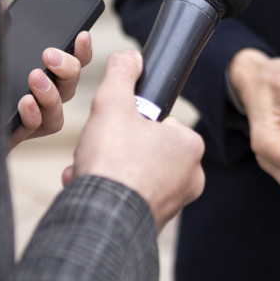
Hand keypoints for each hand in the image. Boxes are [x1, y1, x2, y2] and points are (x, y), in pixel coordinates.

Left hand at [8, 31, 93, 151]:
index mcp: (40, 74)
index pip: (72, 63)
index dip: (82, 50)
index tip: (81, 34)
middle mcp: (40, 99)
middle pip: (69, 88)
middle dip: (67, 69)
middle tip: (49, 54)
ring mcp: (29, 120)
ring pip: (56, 114)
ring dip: (51, 95)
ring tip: (35, 77)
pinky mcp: (14, 135)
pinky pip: (33, 129)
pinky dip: (33, 115)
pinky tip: (23, 101)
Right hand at [68, 50, 204, 229]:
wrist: (103, 219)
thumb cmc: (113, 164)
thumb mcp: (112, 104)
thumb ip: (122, 75)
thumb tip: (129, 58)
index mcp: (190, 146)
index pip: (158, 122)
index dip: (128, 121)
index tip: (113, 128)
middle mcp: (190, 177)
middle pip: (144, 149)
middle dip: (115, 149)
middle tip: (99, 151)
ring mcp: (174, 203)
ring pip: (134, 175)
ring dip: (108, 171)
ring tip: (89, 172)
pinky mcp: (154, 222)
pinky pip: (129, 200)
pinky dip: (108, 194)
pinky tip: (89, 191)